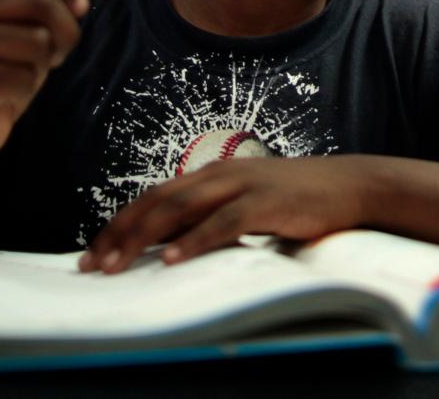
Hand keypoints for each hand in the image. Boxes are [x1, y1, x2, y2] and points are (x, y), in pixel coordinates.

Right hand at [0, 0, 102, 167]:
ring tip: (25, 75)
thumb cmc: (4, 71)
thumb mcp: (38, 30)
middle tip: (56, 55)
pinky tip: (9, 96)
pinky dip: (26, 90)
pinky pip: (21, 78)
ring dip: (43, 66)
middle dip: (65, 32)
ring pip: (36, 42)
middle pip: (40, 0)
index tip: (79, 7)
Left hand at [78, 156, 370, 273]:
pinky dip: (195, 241)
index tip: (92, 252)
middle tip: (91, 264)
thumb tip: (171, 247)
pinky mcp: (265, 202)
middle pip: (156, 202)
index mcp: (210, 175)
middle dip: (119, 233)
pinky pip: (223, 223)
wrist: (347, 186)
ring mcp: (241, 186)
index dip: (120, 223)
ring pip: (180, 209)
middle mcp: (218, 175)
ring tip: (118, 264)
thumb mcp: (245, 205)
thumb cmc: (295, 200)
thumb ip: (211, 218)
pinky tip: (174, 260)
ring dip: (144, 238)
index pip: (153, 197)